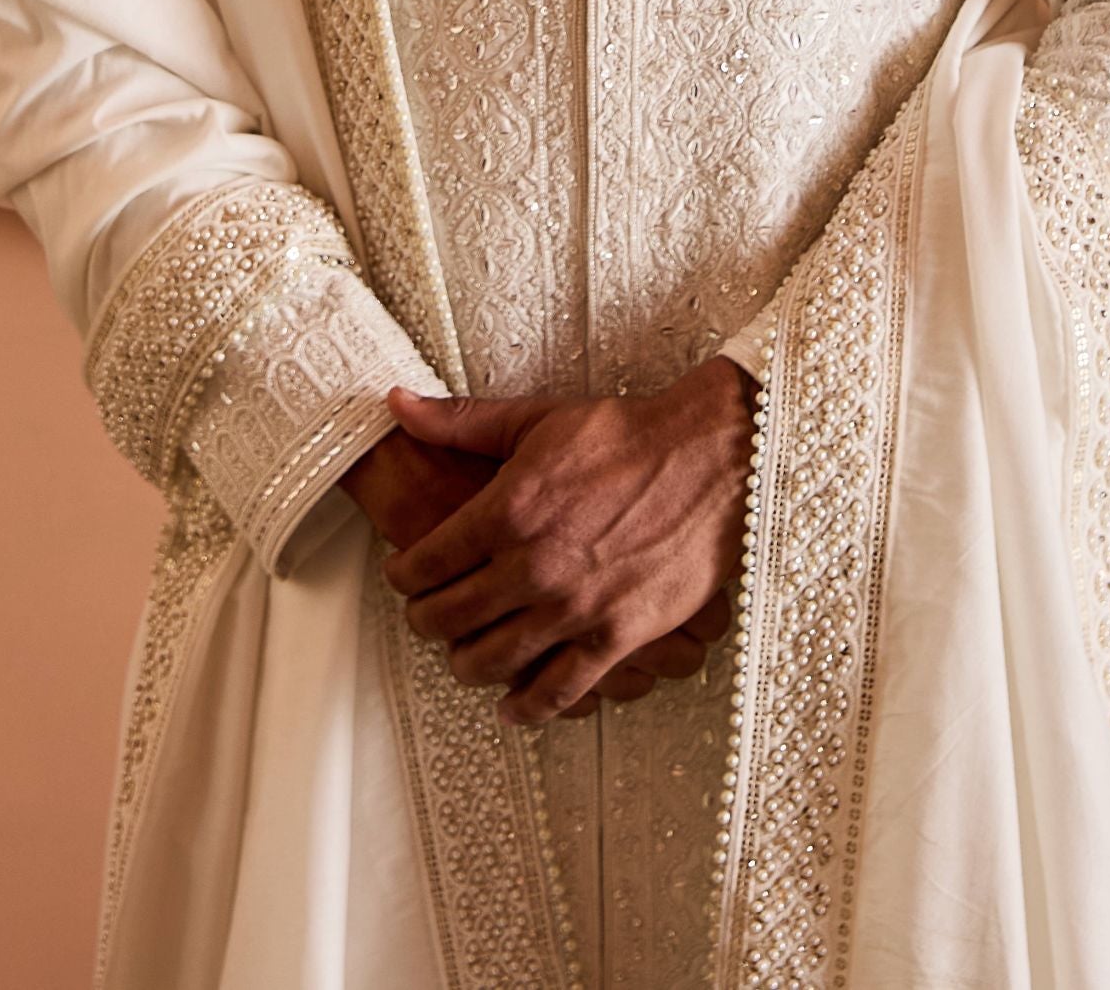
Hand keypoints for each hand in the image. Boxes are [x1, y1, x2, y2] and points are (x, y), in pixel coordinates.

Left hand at [342, 425, 718, 704]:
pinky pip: (558, 692)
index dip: (404, 574)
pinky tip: (513, 704)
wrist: (710, 459)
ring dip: (466, 663)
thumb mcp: (536, 419)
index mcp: (508, 508)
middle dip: (425, 620)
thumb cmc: (627, 436)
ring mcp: (574, 608)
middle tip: (423, 617)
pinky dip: (527, 706)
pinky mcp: (616, 638)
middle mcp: (533, 564)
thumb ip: (462, 421)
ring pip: (493, 660)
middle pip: (449, 617)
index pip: (427, 561)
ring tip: (462, 655)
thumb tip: (399, 403)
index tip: (402, 576)